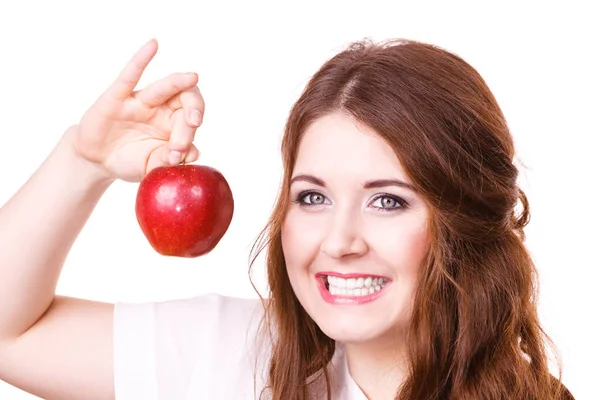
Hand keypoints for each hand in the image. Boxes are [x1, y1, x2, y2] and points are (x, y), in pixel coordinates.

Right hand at [72, 39, 204, 181]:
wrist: (97, 160)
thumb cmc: (129, 160)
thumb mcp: (150, 166)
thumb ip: (169, 160)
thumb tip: (195, 153)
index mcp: (174, 125)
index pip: (190, 124)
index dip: (188, 137)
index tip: (179, 155)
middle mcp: (162, 109)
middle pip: (185, 100)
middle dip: (192, 112)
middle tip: (193, 124)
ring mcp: (141, 101)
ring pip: (165, 87)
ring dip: (179, 83)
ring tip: (192, 78)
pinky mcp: (117, 96)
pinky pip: (130, 75)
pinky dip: (141, 59)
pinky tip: (153, 44)